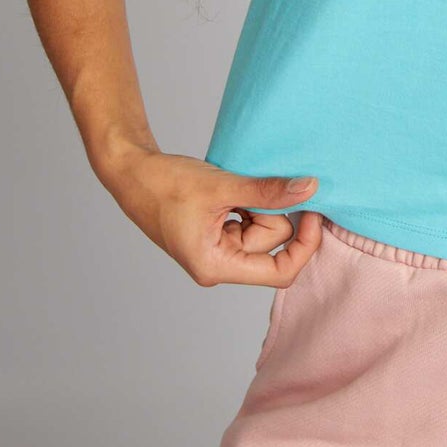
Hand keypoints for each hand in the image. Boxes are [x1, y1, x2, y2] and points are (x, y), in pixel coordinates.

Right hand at [100, 145, 324, 287]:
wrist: (133, 173)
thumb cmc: (166, 184)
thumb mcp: (223, 185)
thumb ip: (268, 191)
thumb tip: (310, 189)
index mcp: (217, 267)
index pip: (280, 272)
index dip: (305, 244)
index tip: (313, 211)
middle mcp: (219, 266)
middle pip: (273, 245)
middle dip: (271, 212)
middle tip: (248, 187)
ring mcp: (219, 251)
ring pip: (264, 230)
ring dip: (259, 205)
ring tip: (232, 187)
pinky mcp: (218, 235)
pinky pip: (251, 221)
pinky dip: (249, 203)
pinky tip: (230, 190)